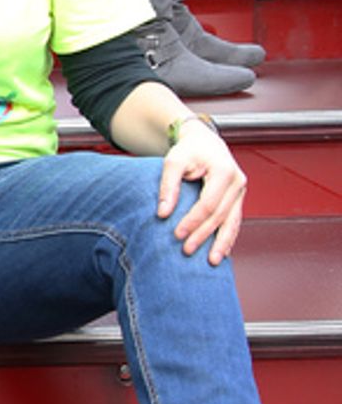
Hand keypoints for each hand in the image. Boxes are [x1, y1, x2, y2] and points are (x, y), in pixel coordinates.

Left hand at [158, 121, 246, 263]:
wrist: (205, 142)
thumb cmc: (189, 150)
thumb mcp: (173, 161)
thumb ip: (168, 186)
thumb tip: (162, 213)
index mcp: (224, 171)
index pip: (208, 203)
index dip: (193, 221)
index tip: (177, 234)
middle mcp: (237, 182)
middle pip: (220, 215)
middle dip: (204, 235)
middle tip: (187, 250)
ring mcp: (240, 191)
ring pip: (233, 221)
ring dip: (222, 243)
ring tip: (213, 261)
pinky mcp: (238, 198)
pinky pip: (235, 220)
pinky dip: (229, 237)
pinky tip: (223, 251)